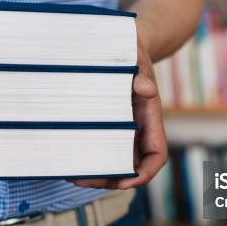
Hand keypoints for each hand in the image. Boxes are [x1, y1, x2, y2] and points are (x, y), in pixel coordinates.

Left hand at [71, 42, 167, 189]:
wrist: (124, 43)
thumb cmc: (132, 51)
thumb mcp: (136, 58)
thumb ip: (142, 73)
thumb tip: (146, 90)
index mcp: (150, 117)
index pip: (156, 155)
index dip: (144, 173)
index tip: (124, 182)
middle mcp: (139, 128)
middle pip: (132, 166)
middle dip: (110, 179)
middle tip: (82, 179)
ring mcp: (124, 128)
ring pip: (116, 160)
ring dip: (98, 172)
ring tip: (72, 174)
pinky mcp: (109, 124)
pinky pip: (103, 147)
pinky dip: (90, 156)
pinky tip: (71, 156)